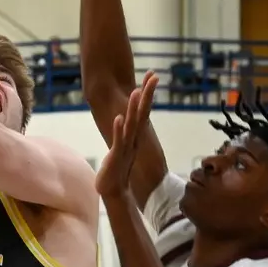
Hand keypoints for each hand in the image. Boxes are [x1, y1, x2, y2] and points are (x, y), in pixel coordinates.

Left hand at [97, 73, 157, 198]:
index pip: (143, 110)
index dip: (147, 93)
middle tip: (154, 75)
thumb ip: (126, 134)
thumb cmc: (116, 168)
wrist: (113, 191)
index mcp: (135, 135)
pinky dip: (119, 129)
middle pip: (142, 113)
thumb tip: (128, 121)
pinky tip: (119, 118)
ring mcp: (126, 147)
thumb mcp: (122, 147)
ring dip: (133, 108)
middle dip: (147, 94)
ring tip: (135, 92)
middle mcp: (133, 138)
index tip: (152, 75)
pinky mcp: (116, 156)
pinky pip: (119, 141)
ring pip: (131, 124)